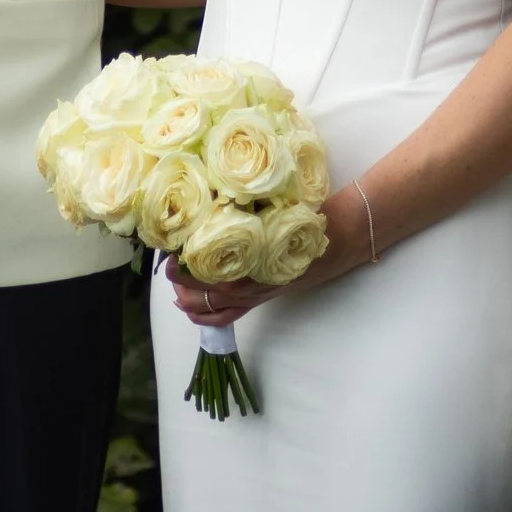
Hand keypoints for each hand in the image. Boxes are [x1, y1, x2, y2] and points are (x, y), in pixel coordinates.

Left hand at [165, 191, 368, 327]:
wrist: (344, 236)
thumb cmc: (312, 216)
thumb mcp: (280, 204)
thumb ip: (249, 206)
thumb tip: (213, 195)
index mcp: (257, 258)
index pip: (211, 266)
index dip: (186, 261)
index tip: (170, 248)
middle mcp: (255, 281)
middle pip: (207, 290)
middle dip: (182, 280)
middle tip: (168, 264)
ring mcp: (259, 293)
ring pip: (215, 308)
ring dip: (191, 300)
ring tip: (175, 288)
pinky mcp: (264, 298)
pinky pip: (231, 316)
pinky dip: (207, 316)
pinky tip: (192, 310)